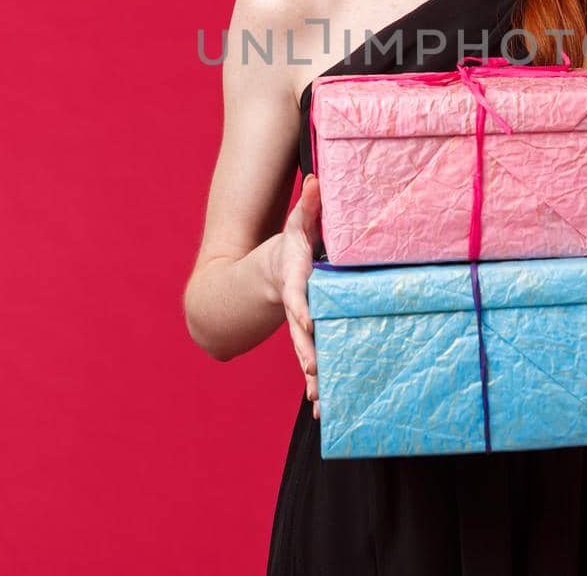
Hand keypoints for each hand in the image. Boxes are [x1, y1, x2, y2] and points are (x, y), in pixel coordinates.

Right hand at [279, 174, 322, 418]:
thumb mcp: (295, 227)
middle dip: (306, 352)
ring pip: (306, 354)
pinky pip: (314, 361)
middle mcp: (295, 308)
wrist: (263, 276)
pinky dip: (318, 385)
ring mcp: (298, 326)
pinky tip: (323, 407)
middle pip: (299, 333)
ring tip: (320, 401)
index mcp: (293, 283)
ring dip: (313, 377)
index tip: (306, 323)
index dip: (302, 309)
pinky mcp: (306, 338)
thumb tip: (317, 180)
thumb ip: (308, 207)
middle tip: (313, 372)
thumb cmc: (285, 250)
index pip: (297, 296)